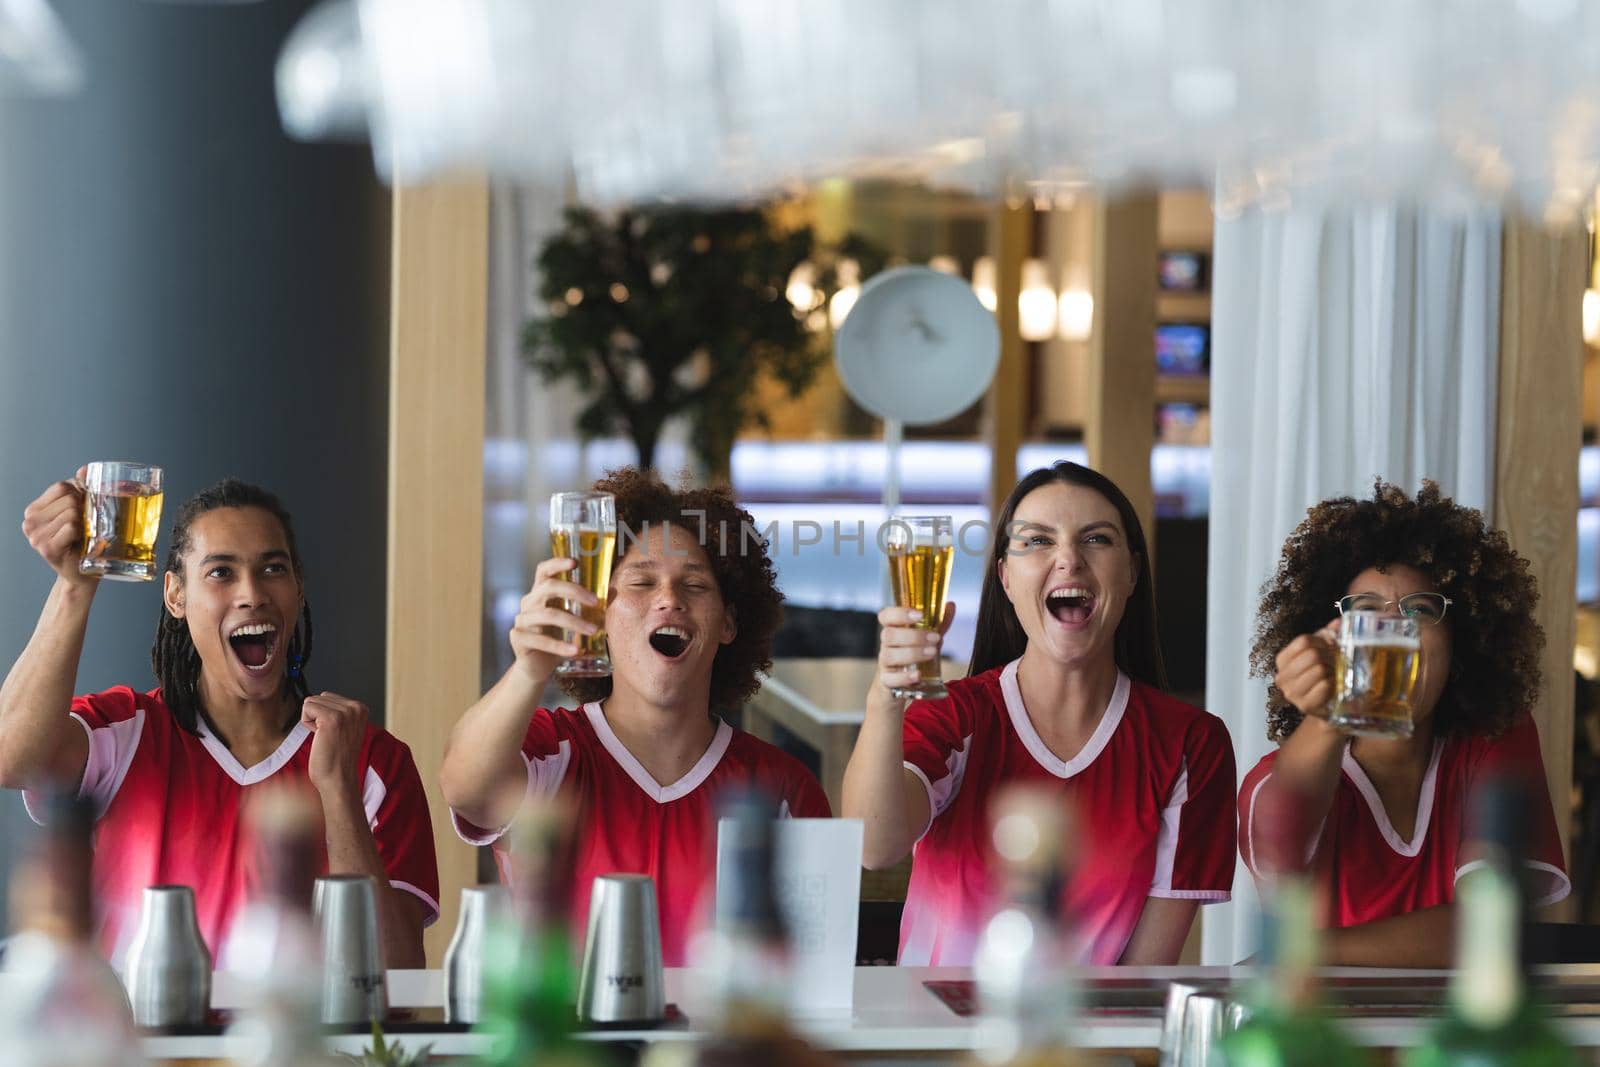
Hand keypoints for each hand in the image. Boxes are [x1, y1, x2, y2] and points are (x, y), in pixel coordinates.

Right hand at [21, 469, 94, 585]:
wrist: (83, 573)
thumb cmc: (83, 540)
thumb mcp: (80, 511)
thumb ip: (80, 488)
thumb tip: (85, 469)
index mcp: (35, 509)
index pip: (61, 486)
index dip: (80, 494)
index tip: (83, 509)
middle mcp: (29, 521)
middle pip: (68, 498)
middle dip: (84, 508)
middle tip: (86, 524)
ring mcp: (35, 536)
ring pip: (71, 512)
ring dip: (85, 522)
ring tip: (83, 534)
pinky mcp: (46, 548)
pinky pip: (71, 527)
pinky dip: (81, 532)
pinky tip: (79, 542)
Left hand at [301, 692, 367, 796]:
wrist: (338, 778)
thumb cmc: (337, 757)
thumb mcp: (346, 727)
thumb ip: (340, 711)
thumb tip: (322, 697)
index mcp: (360, 708)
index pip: (327, 696)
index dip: (324, 716)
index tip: (334, 733)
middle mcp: (356, 708)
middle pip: (319, 697)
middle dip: (317, 717)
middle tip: (329, 737)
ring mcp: (345, 713)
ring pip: (311, 701)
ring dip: (312, 720)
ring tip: (325, 737)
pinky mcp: (332, 719)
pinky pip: (306, 708)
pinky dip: (306, 723)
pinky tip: (319, 737)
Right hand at [508, 556, 600, 684]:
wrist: (538, 667)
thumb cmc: (558, 638)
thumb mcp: (574, 621)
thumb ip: (590, 607)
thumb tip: (614, 592)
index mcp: (540, 593)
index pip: (543, 571)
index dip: (557, 563)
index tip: (575, 563)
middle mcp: (529, 603)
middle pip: (548, 587)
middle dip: (574, 592)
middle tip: (596, 602)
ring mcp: (521, 620)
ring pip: (548, 615)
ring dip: (574, 622)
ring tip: (593, 631)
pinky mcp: (518, 639)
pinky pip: (540, 640)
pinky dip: (560, 646)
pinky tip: (575, 650)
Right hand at [873, 602, 955, 699]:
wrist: (903, 687)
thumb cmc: (914, 656)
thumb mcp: (927, 639)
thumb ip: (938, 623)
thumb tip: (950, 605)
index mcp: (893, 630)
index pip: (885, 616)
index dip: (899, 613)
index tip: (920, 614)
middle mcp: (886, 645)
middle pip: (888, 635)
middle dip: (913, 636)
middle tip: (935, 638)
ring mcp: (885, 664)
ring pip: (888, 655)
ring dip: (912, 653)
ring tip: (932, 653)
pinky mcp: (887, 682)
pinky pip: (889, 679)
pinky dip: (904, 677)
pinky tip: (918, 676)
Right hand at [1274, 619, 1339, 717]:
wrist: (1327, 705)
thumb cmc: (1323, 675)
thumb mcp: (1322, 651)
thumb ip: (1329, 634)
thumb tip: (1339, 622)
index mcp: (1282, 660)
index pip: (1303, 641)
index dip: (1321, 642)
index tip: (1328, 649)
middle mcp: (1282, 676)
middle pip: (1312, 654)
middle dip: (1328, 657)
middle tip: (1334, 664)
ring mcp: (1291, 693)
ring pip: (1319, 670)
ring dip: (1332, 672)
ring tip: (1333, 675)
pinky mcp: (1304, 705)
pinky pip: (1324, 686)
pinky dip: (1333, 684)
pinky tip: (1333, 687)